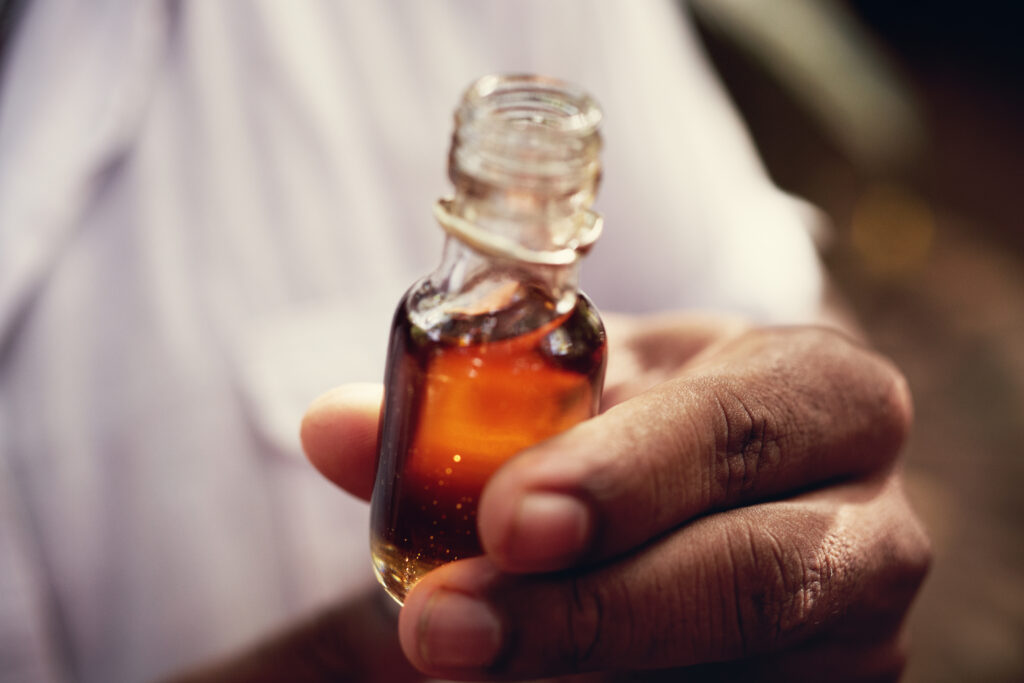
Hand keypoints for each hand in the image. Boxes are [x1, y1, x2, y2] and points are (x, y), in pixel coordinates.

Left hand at [302, 314, 929, 681]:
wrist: (730, 495)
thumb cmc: (650, 424)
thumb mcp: (587, 391)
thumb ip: (471, 409)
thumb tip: (330, 427)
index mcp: (823, 390)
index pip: (735, 428)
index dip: (626, 478)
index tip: (506, 521)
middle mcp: (871, 516)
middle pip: (748, 577)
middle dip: (590, 610)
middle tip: (443, 626)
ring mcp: (865, 630)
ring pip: (734, 669)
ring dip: (590, 670)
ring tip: (461, 657)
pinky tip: (529, 682)